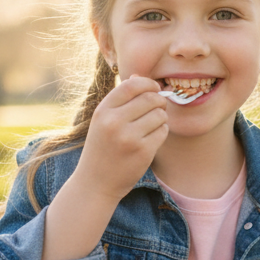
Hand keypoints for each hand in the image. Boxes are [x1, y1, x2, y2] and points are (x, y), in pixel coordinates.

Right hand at [77, 75, 168, 201]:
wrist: (95, 183)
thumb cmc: (102, 148)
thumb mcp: (103, 121)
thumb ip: (121, 99)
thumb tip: (140, 77)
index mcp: (103, 111)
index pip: (132, 85)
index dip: (148, 83)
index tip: (154, 88)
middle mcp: (114, 122)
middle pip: (150, 98)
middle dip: (159, 101)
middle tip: (158, 108)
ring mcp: (129, 138)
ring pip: (160, 115)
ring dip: (161, 118)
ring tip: (151, 126)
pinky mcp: (143, 152)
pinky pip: (163, 131)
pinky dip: (161, 132)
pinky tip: (151, 138)